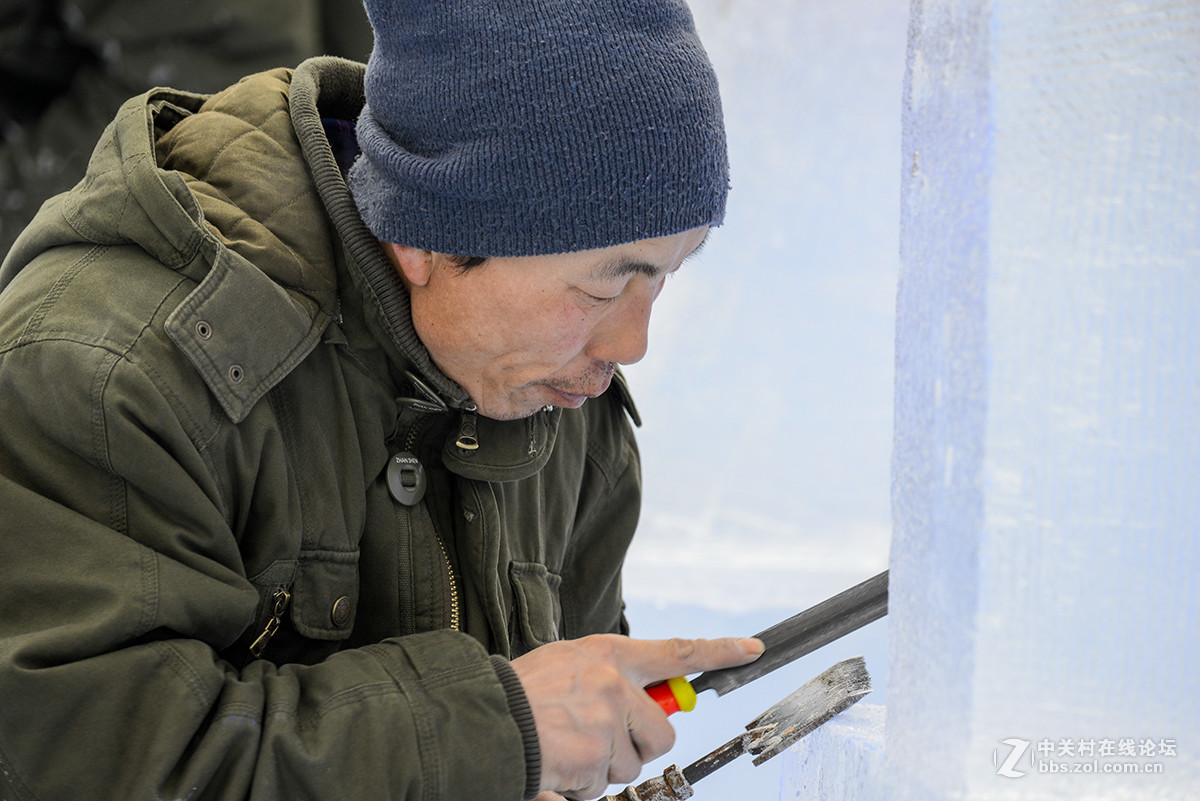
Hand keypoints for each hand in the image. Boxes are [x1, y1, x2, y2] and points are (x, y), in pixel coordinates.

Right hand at [511, 634, 762, 799]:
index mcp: (607, 653)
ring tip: (564, 748)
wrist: (480, 716)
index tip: (750, 649)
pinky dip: (579, 786)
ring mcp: (605, 720)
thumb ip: (608, 678)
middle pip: (661, 731)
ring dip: (601, 769)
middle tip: (601, 743)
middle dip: (638, 747)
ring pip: (630, 764)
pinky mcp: (593, 756)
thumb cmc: (519, 693)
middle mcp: (613, 683)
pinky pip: (602, 786)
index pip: (675, 651)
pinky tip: (555, 765)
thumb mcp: (567, 665)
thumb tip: (647, 702)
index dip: (717, 651)